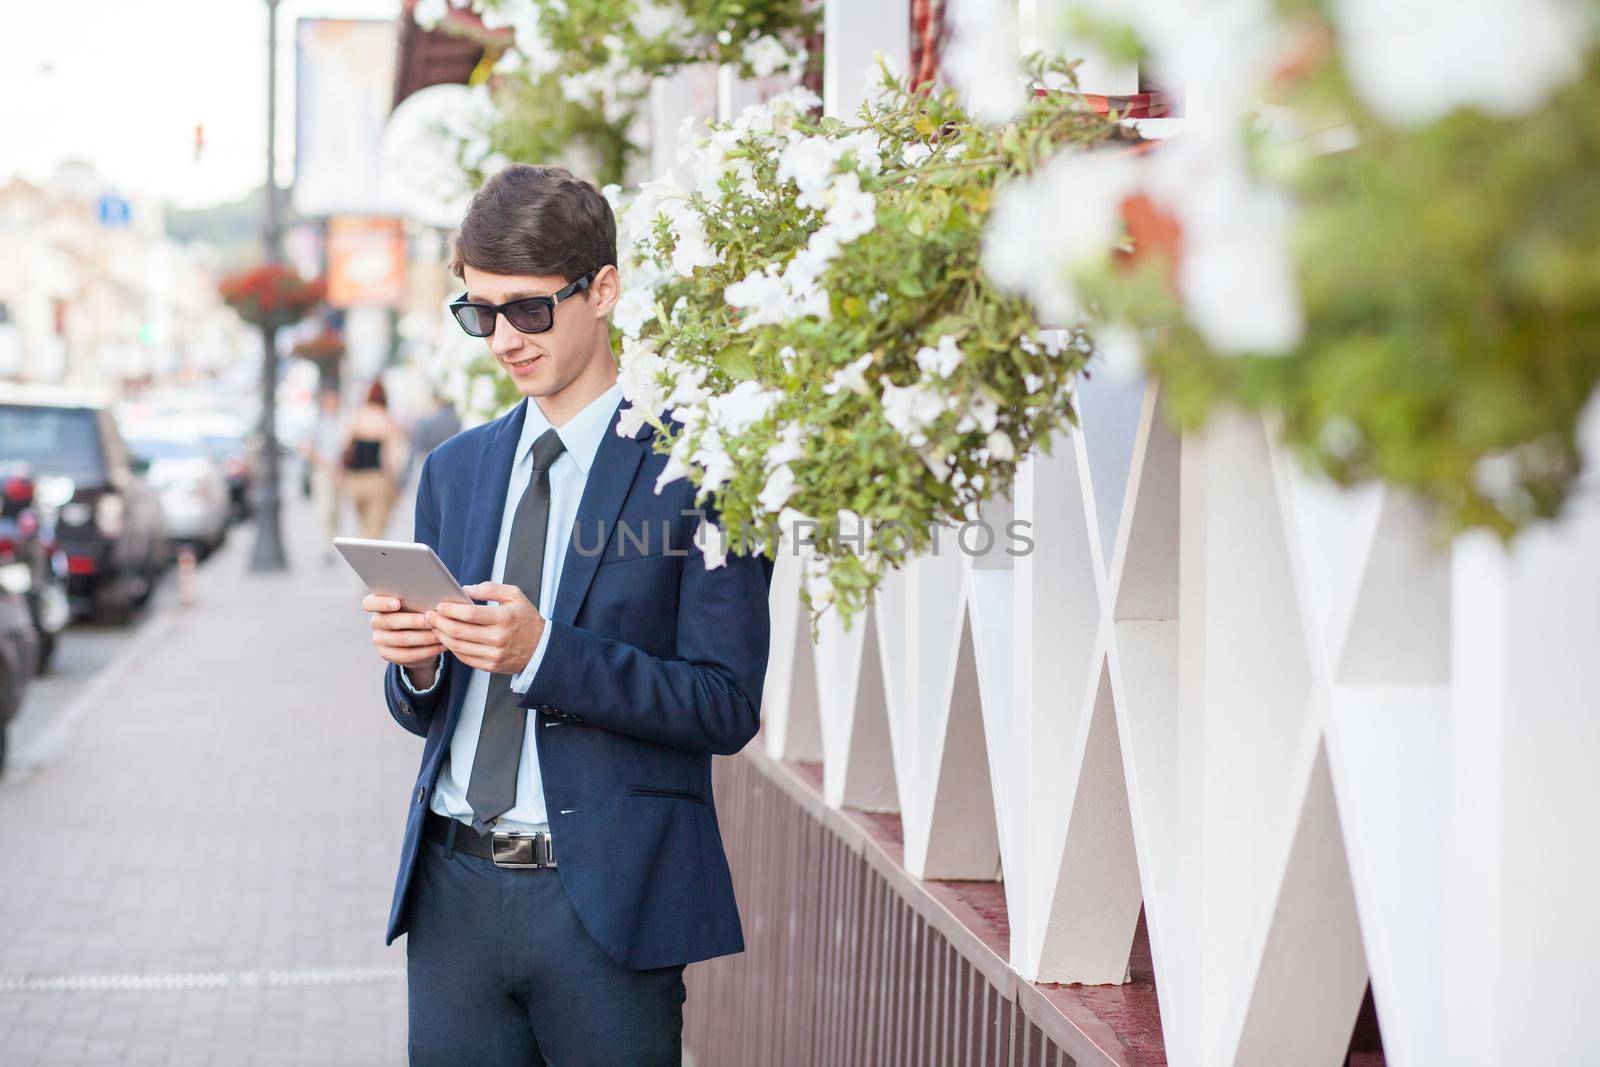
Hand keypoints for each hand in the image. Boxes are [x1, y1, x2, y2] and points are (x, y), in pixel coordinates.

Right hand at [364, 594, 444, 671]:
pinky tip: (440, 646)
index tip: (397, 603)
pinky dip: (427, 650)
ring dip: (424, 636)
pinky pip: (407, 654)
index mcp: (376, 604)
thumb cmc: (417, 612)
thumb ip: (416, 598)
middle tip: (432, 620)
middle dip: (414, 621)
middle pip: (390, 621)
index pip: (369, 603)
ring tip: (439, 633)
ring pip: (402, 639)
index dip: (382, 603)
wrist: (416, 638)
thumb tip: (432, 594)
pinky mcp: (387, 654)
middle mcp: (375, 621)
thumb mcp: (414, 603)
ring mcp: (379, 639)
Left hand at [426, 581, 543, 675]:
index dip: (451, 610)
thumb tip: (467, 589)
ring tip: (435, 626)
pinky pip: (464, 658)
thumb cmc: (526, 620)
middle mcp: (498, 638)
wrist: (541, 649)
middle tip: (429, 615)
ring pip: (458, 646)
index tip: (440, 605)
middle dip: (439, 622)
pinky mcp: (489, 666)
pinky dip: (452, 648)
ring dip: (441, 636)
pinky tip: (448, 638)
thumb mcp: (515, 596)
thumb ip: (491, 589)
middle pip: (459, 631)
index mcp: (504, 618)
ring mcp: (493, 655)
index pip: (470, 614)